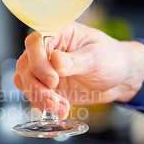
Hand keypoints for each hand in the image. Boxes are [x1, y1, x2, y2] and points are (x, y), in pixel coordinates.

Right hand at [13, 22, 143, 118]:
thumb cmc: (112, 58)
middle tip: (53, 99)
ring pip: (24, 81)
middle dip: (36, 85)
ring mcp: (43, 68)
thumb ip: (75, 60)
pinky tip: (61, 110)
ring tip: (60, 107)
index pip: (36, 42)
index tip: (53, 79)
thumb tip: (54, 60)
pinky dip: (43, 105)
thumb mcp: (98, 57)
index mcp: (59, 32)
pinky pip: (32, 94)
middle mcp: (47, 49)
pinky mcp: (45, 85)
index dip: (38, 61)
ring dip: (38, 97)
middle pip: (25, 64)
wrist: (119, 78)